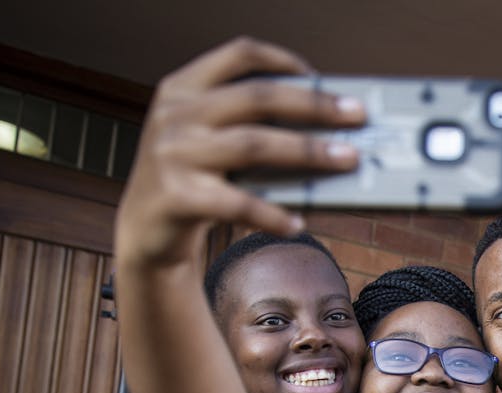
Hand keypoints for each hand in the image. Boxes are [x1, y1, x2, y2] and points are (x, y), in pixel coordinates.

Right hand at [114, 36, 364, 270]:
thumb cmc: (193, 178)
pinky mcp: (176, 197)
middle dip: (314, 105)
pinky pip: (237, 203)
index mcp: (183, 88)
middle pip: (257, 98)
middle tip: (356, 116)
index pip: (238, 55)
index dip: (283, 60)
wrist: (144, 229)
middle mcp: (175, 114)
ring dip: (308, 151)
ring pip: (253, 145)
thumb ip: (250, 125)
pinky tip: (297, 223)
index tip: (320, 75)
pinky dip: (272, 214)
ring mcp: (172, 154)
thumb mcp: (209, 139)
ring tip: (346, 160)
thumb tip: (328, 129)